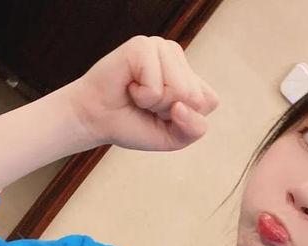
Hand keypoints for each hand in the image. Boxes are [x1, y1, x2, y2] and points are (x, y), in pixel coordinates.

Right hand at [67, 35, 219, 151]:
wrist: (98, 120)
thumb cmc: (135, 125)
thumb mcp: (173, 137)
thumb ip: (194, 129)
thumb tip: (181, 105)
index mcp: (189, 75)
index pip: (210, 101)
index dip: (186, 119)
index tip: (162, 115)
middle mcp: (177, 58)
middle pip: (195, 98)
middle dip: (168, 112)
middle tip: (146, 105)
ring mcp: (161, 48)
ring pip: (180, 90)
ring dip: (155, 104)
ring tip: (138, 95)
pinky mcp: (143, 46)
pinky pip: (156, 86)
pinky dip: (142, 96)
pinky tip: (130, 86)